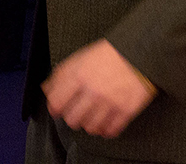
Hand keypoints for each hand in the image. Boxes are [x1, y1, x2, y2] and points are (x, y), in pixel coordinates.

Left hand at [42, 39, 156, 137]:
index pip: (57, 102)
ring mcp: (109, 103)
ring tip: (91, 118)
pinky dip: (106, 130)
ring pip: (90, 128)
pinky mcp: (126, 111)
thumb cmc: (107, 54)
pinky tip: (105, 123)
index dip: (54, 108)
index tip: (56, 110)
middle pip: (72, 119)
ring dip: (88, 125)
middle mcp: (92, 91)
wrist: (138, 53)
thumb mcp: (80, 57)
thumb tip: (47, 89)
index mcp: (78, 75)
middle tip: (75, 114)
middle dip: (71, 118)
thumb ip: (61, 74)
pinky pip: (110, 131)